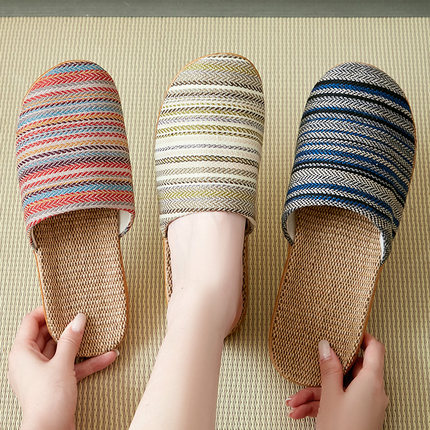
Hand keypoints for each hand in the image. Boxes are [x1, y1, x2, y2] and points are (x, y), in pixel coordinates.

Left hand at [8, 306, 118, 429]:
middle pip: (48, 335)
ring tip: (99, 332)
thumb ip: (71, 339)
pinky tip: (108, 356)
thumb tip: (78, 318)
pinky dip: (88, 362)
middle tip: (83, 314)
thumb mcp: (61, 364)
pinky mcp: (56, 384)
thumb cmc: (47, 400)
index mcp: (22, 353)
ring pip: (63, 351)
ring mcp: (44, 373)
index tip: (64, 303)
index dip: (46, 311)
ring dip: (82, 344)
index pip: (30, 322)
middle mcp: (30, 361)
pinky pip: (72, 366)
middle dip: (68, 326)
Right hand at [286, 333, 388, 429]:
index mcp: (371, 381)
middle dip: (322, 373)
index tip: (348, 329)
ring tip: (293, 402)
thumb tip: (326, 345)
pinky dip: (319, 405)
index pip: (375, 349)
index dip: (363, 336)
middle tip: (307, 370)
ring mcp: (364, 404)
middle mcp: (372, 391)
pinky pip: (338, 402)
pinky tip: (298, 411)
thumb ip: (329, 368)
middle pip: (349, 371)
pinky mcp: (357, 415)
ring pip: (338, 389)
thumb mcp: (330, 395)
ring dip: (313, 394)